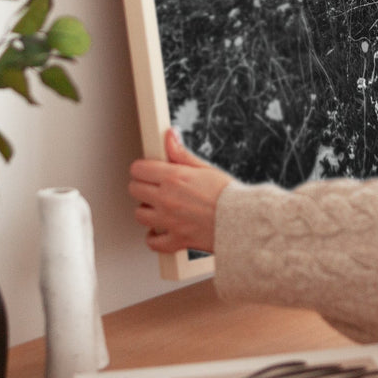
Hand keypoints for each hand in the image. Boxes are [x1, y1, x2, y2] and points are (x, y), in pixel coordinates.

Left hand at [128, 128, 233, 254]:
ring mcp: (169, 221)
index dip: (143, 168)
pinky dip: (154, 237)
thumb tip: (170, 136)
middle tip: (154, 187)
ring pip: (139, 215)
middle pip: (134, 190)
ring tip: (160, 207)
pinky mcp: (175, 239)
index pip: (139, 169)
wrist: (243, 221)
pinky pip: (152, 242)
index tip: (149, 170)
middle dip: (142, 186)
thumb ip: (181, 153)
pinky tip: (161, 230)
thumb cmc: (228, 194)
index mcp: (174, 178)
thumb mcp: (204, 168)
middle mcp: (167, 199)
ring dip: (147, 211)